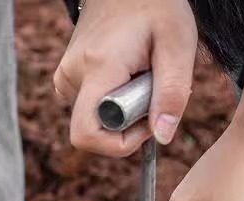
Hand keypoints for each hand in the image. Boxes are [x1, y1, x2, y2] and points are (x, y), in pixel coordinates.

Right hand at [54, 0, 197, 156]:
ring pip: (96, 121)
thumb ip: (172, 94)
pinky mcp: (67, 77)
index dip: (123, 143)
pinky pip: (92, 109)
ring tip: (139, 73)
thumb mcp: (178, 46)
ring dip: (124, 110)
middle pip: (96, 131)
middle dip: (129, 123)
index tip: (148, 120)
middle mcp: (72, 75)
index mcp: (97, 69)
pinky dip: (113, 102)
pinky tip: (127, 74)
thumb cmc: (158, 5)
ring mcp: (66, 76)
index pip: (88, 135)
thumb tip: (162, 138)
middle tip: (149, 86)